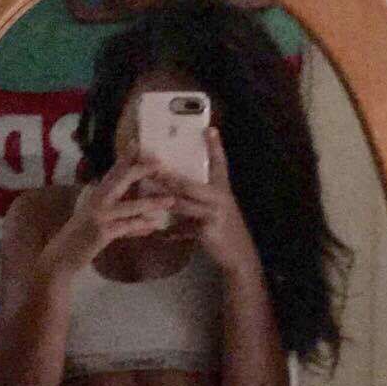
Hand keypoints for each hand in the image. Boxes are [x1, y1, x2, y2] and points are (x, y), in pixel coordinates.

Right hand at [51, 146, 174, 272]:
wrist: (60, 257)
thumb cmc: (79, 238)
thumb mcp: (95, 217)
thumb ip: (113, 209)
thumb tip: (139, 210)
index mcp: (95, 194)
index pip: (113, 171)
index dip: (126, 157)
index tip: (138, 144)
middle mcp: (96, 200)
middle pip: (121, 179)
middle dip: (142, 170)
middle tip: (161, 164)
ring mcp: (99, 216)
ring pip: (130, 206)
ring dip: (152, 202)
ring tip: (171, 200)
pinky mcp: (102, 233)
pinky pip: (127, 227)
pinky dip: (141, 226)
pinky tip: (154, 226)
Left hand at [154, 128, 257, 271]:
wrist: (240, 256)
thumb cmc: (225, 232)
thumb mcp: (216, 212)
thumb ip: (198, 203)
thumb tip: (176, 195)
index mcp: (222, 190)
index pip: (220, 163)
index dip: (215, 146)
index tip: (209, 129)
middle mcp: (220, 197)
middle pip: (189, 183)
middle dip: (169, 176)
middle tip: (151, 165)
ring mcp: (215, 213)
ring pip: (183, 202)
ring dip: (163, 197)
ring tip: (147, 190)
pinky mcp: (208, 229)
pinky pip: (184, 228)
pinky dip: (171, 232)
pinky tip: (160, 235)